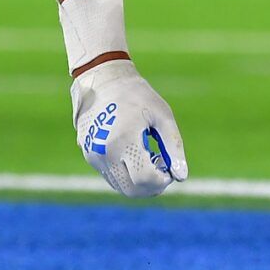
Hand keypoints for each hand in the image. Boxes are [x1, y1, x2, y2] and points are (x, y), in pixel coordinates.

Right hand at [70, 59, 187, 197]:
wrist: (103, 79)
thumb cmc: (137, 95)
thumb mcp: (162, 115)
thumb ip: (173, 146)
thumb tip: (181, 176)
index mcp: (124, 140)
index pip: (145, 179)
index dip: (162, 181)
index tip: (169, 170)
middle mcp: (105, 152)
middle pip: (131, 189)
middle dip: (151, 186)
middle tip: (161, 168)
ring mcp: (93, 155)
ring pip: (120, 186)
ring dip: (138, 181)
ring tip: (148, 157)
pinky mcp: (88, 155)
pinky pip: (110, 176)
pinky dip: (125, 174)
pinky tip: (134, 154)